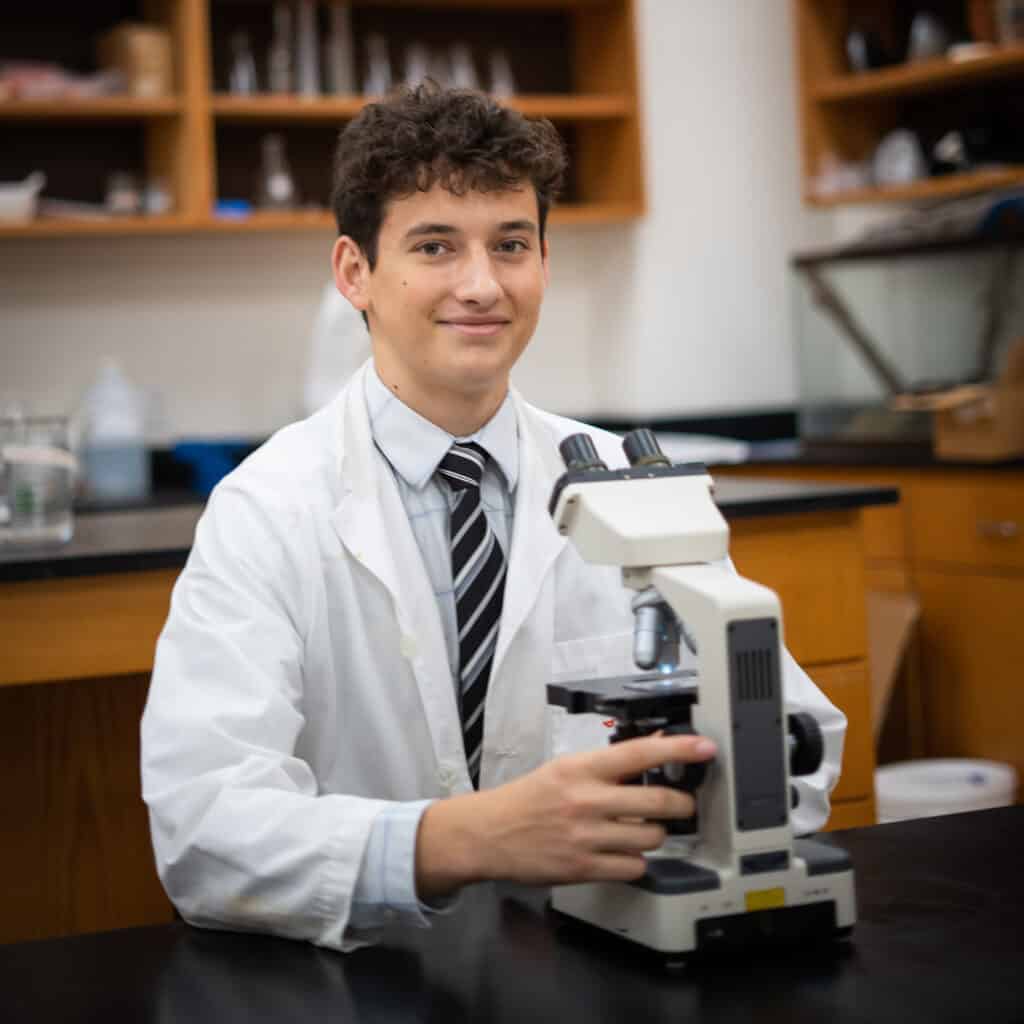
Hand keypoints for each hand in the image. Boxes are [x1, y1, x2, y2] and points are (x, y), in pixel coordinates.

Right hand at [415, 733, 715, 898]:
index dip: (678, 750)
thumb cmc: (528, 798)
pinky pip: (634, 867)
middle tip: (683, 803)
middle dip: (681, 804)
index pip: (639, 753)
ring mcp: (586, 836)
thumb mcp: (564, 768)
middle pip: (657, 801)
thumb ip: (607, 764)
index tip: (704, 749)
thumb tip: (653, 750)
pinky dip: (635, 861)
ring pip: (651, 837)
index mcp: (581, 768)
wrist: (488, 833)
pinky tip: (622, 852)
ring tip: (643, 829)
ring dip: (656, 834)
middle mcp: (586, 800)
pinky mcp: (583, 867)